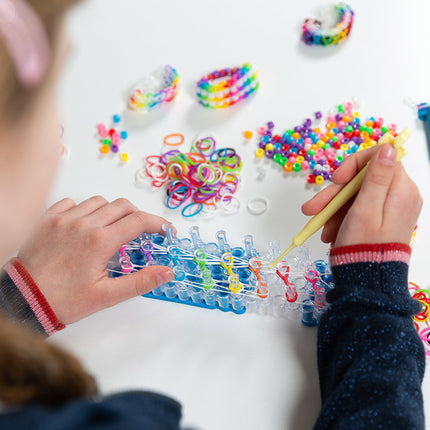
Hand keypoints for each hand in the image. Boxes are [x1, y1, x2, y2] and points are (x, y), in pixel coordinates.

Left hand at [18, 197, 174, 323]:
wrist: (23, 300)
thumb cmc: (62, 300)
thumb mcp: (106, 296)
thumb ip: (140, 282)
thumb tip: (167, 272)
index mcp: (100, 241)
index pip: (139, 221)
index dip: (158, 223)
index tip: (165, 230)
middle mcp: (83, 224)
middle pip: (123, 206)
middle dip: (138, 216)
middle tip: (140, 232)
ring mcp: (64, 219)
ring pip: (99, 201)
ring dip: (111, 212)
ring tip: (111, 229)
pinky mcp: (48, 219)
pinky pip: (72, 203)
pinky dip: (84, 210)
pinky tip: (84, 226)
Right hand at [302, 143, 421, 246]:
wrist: (368, 280)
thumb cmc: (364, 246)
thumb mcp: (366, 208)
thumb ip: (377, 177)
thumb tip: (389, 148)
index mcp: (401, 190)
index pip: (379, 157)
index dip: (354, 164)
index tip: (336, 179)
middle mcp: (400, 195)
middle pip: (363, 179)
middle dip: (335, 192)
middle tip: (313, 207)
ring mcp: (391, 207)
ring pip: (356, 194)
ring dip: (334, 207)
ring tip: (320, 226)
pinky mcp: (382, 218)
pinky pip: (358, 208)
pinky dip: (341, 216)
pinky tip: (330, 230)